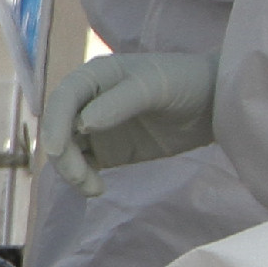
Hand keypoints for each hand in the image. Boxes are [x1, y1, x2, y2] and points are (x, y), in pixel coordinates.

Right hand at [39, 50, 216, 193]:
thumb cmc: (184, 82)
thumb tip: (82, 124)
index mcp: (93, 76)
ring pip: (66, 150)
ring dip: (71, 171)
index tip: (56, 151)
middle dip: (63, 155)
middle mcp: (88, 101)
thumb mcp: (153, 86)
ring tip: (95, 189)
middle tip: (83, 179)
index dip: (53, 124)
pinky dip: (83, 179)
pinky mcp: (107, 150)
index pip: (62, 99)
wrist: (214, 104)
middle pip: (58, 128)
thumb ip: (119, 102)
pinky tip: (97, 188)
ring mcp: (96, 127)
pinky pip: (83, 166)